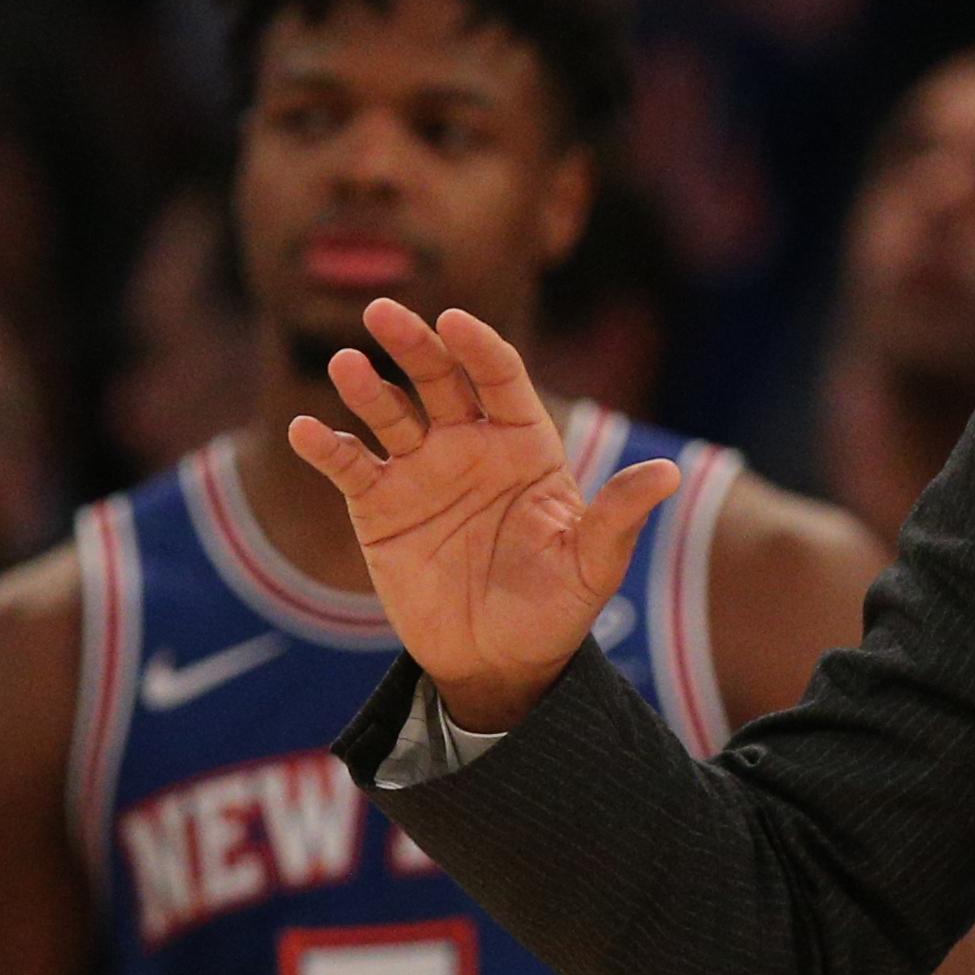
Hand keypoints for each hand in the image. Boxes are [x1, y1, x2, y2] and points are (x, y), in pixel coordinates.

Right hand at [286, 300, 680, 730]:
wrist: (499, 661)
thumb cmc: (555, 609)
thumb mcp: (591, 566)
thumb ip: (619, 516)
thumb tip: (669, 476)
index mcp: (524, 444)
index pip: (500, 378)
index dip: (479, 347)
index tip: (455, 321)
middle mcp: (470, 445)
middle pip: (439, 378)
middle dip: (413, 344)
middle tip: (383, 313)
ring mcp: (420, 471)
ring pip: (389, 412)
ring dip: (365, 387)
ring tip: (345, 366)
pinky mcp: (378, 506)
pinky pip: (349, 466)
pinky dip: (326, 447)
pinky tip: (305, 431)